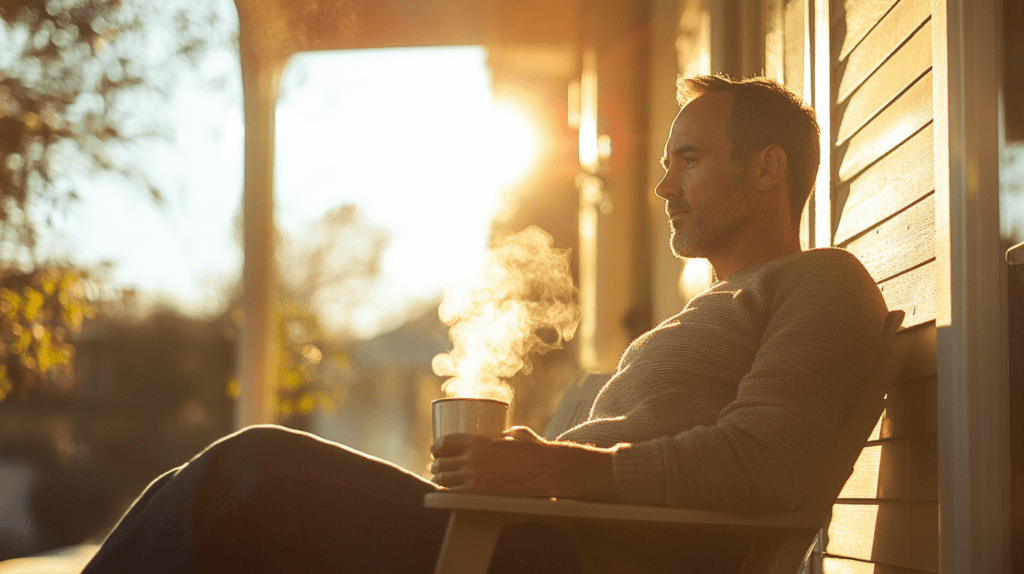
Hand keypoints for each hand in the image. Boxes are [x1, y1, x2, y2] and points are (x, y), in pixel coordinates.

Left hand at [430, 426, 616, 499]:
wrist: (547, 469)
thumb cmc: (535, 450)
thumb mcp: (516, 433)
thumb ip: (503, 433)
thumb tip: (500, 433)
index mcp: (478, 440)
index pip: (445, 442)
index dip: (436, 447)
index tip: (435, 450)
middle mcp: (472, 458)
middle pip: (441, 462)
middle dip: (436, 465)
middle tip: (436, 467)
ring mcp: (475, 477)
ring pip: (444, 479)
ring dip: (438, 480)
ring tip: (439, 480)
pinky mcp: (480, 493)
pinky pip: (453, 494)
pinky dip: (446, 493)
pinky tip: (446, 493)